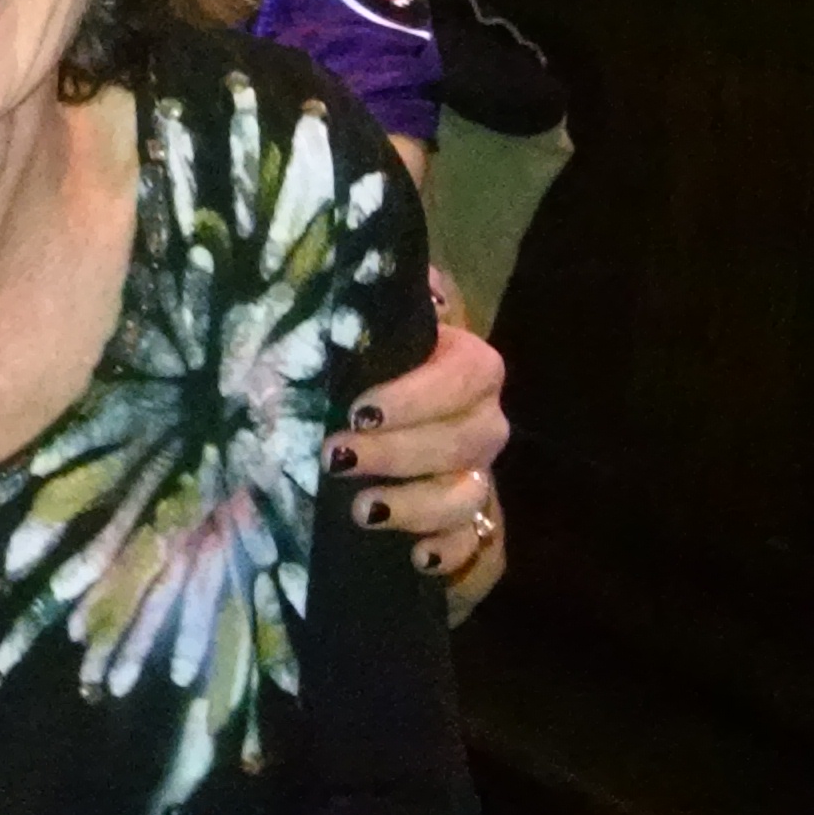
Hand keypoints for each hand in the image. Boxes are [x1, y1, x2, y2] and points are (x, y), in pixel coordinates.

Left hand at [326, 277, 510, 618]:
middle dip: (404, 451)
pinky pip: (483, 551)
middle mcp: (476, 421)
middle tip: (335, 457)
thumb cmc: (330, 383)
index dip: (421, 392)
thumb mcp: (332, 340)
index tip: (357, 408)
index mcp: (453, 365)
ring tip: (361, 511)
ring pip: (474, 493)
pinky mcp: (470, 536)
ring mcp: (477, 479)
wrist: (330, 458)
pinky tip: (417, 558)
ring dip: (419, 504)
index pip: (471, 370)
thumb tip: (391, 255)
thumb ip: (358, 301)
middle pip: (473, 436)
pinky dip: (452, 556)